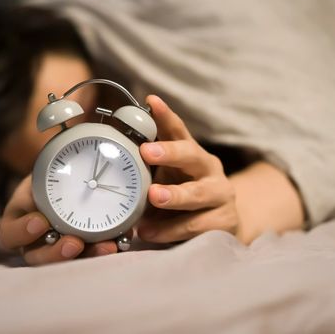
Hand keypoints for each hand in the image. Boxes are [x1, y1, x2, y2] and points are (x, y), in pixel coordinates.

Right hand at [0, 176, 120, 265]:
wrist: (70, 179)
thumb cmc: (54, 174)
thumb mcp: (48, 169)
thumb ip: (53, 170)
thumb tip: (71, 161)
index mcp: (18, 220)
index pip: (10, 234)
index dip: (22, 232)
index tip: (40, 221)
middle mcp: (34, 241)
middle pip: (37, 257)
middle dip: (56, 253)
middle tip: (75, 243)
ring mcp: (57, 249)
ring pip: (66, 263)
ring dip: (87, 256)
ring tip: (106, 247)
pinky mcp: (82, 251)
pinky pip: (91, 256)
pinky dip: (106, 249)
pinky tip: (119, 243)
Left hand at [137, 95, 237, 242]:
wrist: (220, 226)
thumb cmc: (181, 198)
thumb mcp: (163, 180)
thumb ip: (146, 171)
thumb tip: (109, 160)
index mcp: (190, 154)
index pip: (178, 131)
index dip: (166, 117)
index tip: (151, 102)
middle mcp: (208, 169)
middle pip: (192, 155)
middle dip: (169, 152)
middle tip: (147, 152)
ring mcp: (220, 194)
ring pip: (198, 193)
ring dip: (174, 195)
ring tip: (152, 197)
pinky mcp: (225, 221)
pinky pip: (197, 225)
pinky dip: (171, 230)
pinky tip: (150, 232)